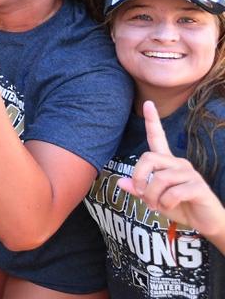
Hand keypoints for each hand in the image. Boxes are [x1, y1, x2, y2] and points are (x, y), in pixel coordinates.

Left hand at [118, 101, 224, 241]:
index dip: (152, 121)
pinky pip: (173, 193)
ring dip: (152, 197)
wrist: (205, 222)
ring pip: (159, 179)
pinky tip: (170, 207)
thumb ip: (139, 190)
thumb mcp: (154, 199)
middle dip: (139, 178)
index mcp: (167, 163)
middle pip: (148, 158)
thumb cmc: (179, 207)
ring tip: (158, 205)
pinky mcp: (198, 186)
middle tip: (141, 195)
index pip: (158, 137)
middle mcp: (178, 163)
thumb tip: (120, 182)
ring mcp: (189, 174)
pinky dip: (165, 204)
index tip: (148, 103)